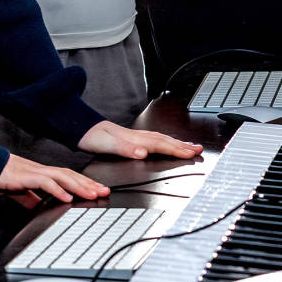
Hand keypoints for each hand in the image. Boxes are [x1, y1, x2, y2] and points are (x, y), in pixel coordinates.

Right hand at [0, 153, 110, 202]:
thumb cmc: (3, 176)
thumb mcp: (21, 191)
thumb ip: (30, 197)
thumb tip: (38, 206)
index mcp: (44, 174)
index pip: (69, 177)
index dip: (85, 183)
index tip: (98, 190)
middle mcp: (43, 171)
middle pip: (71, 175)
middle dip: (89, 184)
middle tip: (104, 191)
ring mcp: (36, 172)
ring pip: (63, 177)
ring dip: (79, 186)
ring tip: (92, 194)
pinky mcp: (27, 176)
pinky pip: (46, 183)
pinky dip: (58, 190)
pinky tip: (67, 198)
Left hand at [78, 120, 203, 159]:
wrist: (83, 128)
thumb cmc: (94, 138)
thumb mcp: (107, 145)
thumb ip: (126, 149)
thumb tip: (144, 153)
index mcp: (135, 140)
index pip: (160, 145)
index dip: (177, 150)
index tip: (191, 153)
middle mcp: (138, 137)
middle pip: (165, 141)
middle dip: (183, 146)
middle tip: (199, 149)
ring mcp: (136, 136)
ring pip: (161, 139)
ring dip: (177, 143)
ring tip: (190, 146)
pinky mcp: (133, 138)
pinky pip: (155, 140)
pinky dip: (166, 142)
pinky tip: (168, 144)